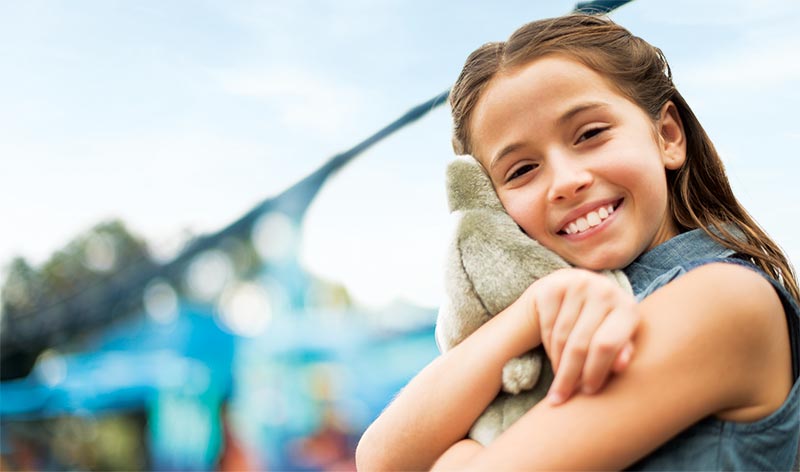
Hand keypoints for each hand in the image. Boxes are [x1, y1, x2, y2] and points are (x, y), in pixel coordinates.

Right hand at [527, 268, 639, 404]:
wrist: (577, 292)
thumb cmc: (603, 325)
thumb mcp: (618, 339)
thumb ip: (622, 352)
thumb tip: (621, 367)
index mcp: (628, 307)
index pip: (607, 344)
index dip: (596, 371)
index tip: (588, 392)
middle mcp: (604, 290)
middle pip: (581, 344)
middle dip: (570, 375)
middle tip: (561, 397)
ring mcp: (577, 284)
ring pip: (562, 337)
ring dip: (558, 365)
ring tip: (559, 382)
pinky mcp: (553, 286)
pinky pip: (548, 326)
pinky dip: (549, 348)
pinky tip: (554, 359)